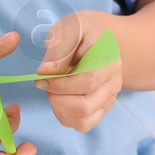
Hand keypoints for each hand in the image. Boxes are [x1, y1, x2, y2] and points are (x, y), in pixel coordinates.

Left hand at [37, 10, 124, 131]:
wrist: (97, 38)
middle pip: (85, 107)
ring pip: (84, 121)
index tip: (40, 79)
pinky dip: (66, 116)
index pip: (86, 82)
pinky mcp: (101, 109)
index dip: (59, 85)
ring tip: (54, 91)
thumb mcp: (68, 29)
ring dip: (61, 109)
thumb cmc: (80, 32)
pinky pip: (82, 124)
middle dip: (57, 99)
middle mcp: (113, 82)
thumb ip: (58, 50)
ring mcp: (109, 98)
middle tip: (45, 85)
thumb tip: (45, 72)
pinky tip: (61, 98)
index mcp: (109, 58)